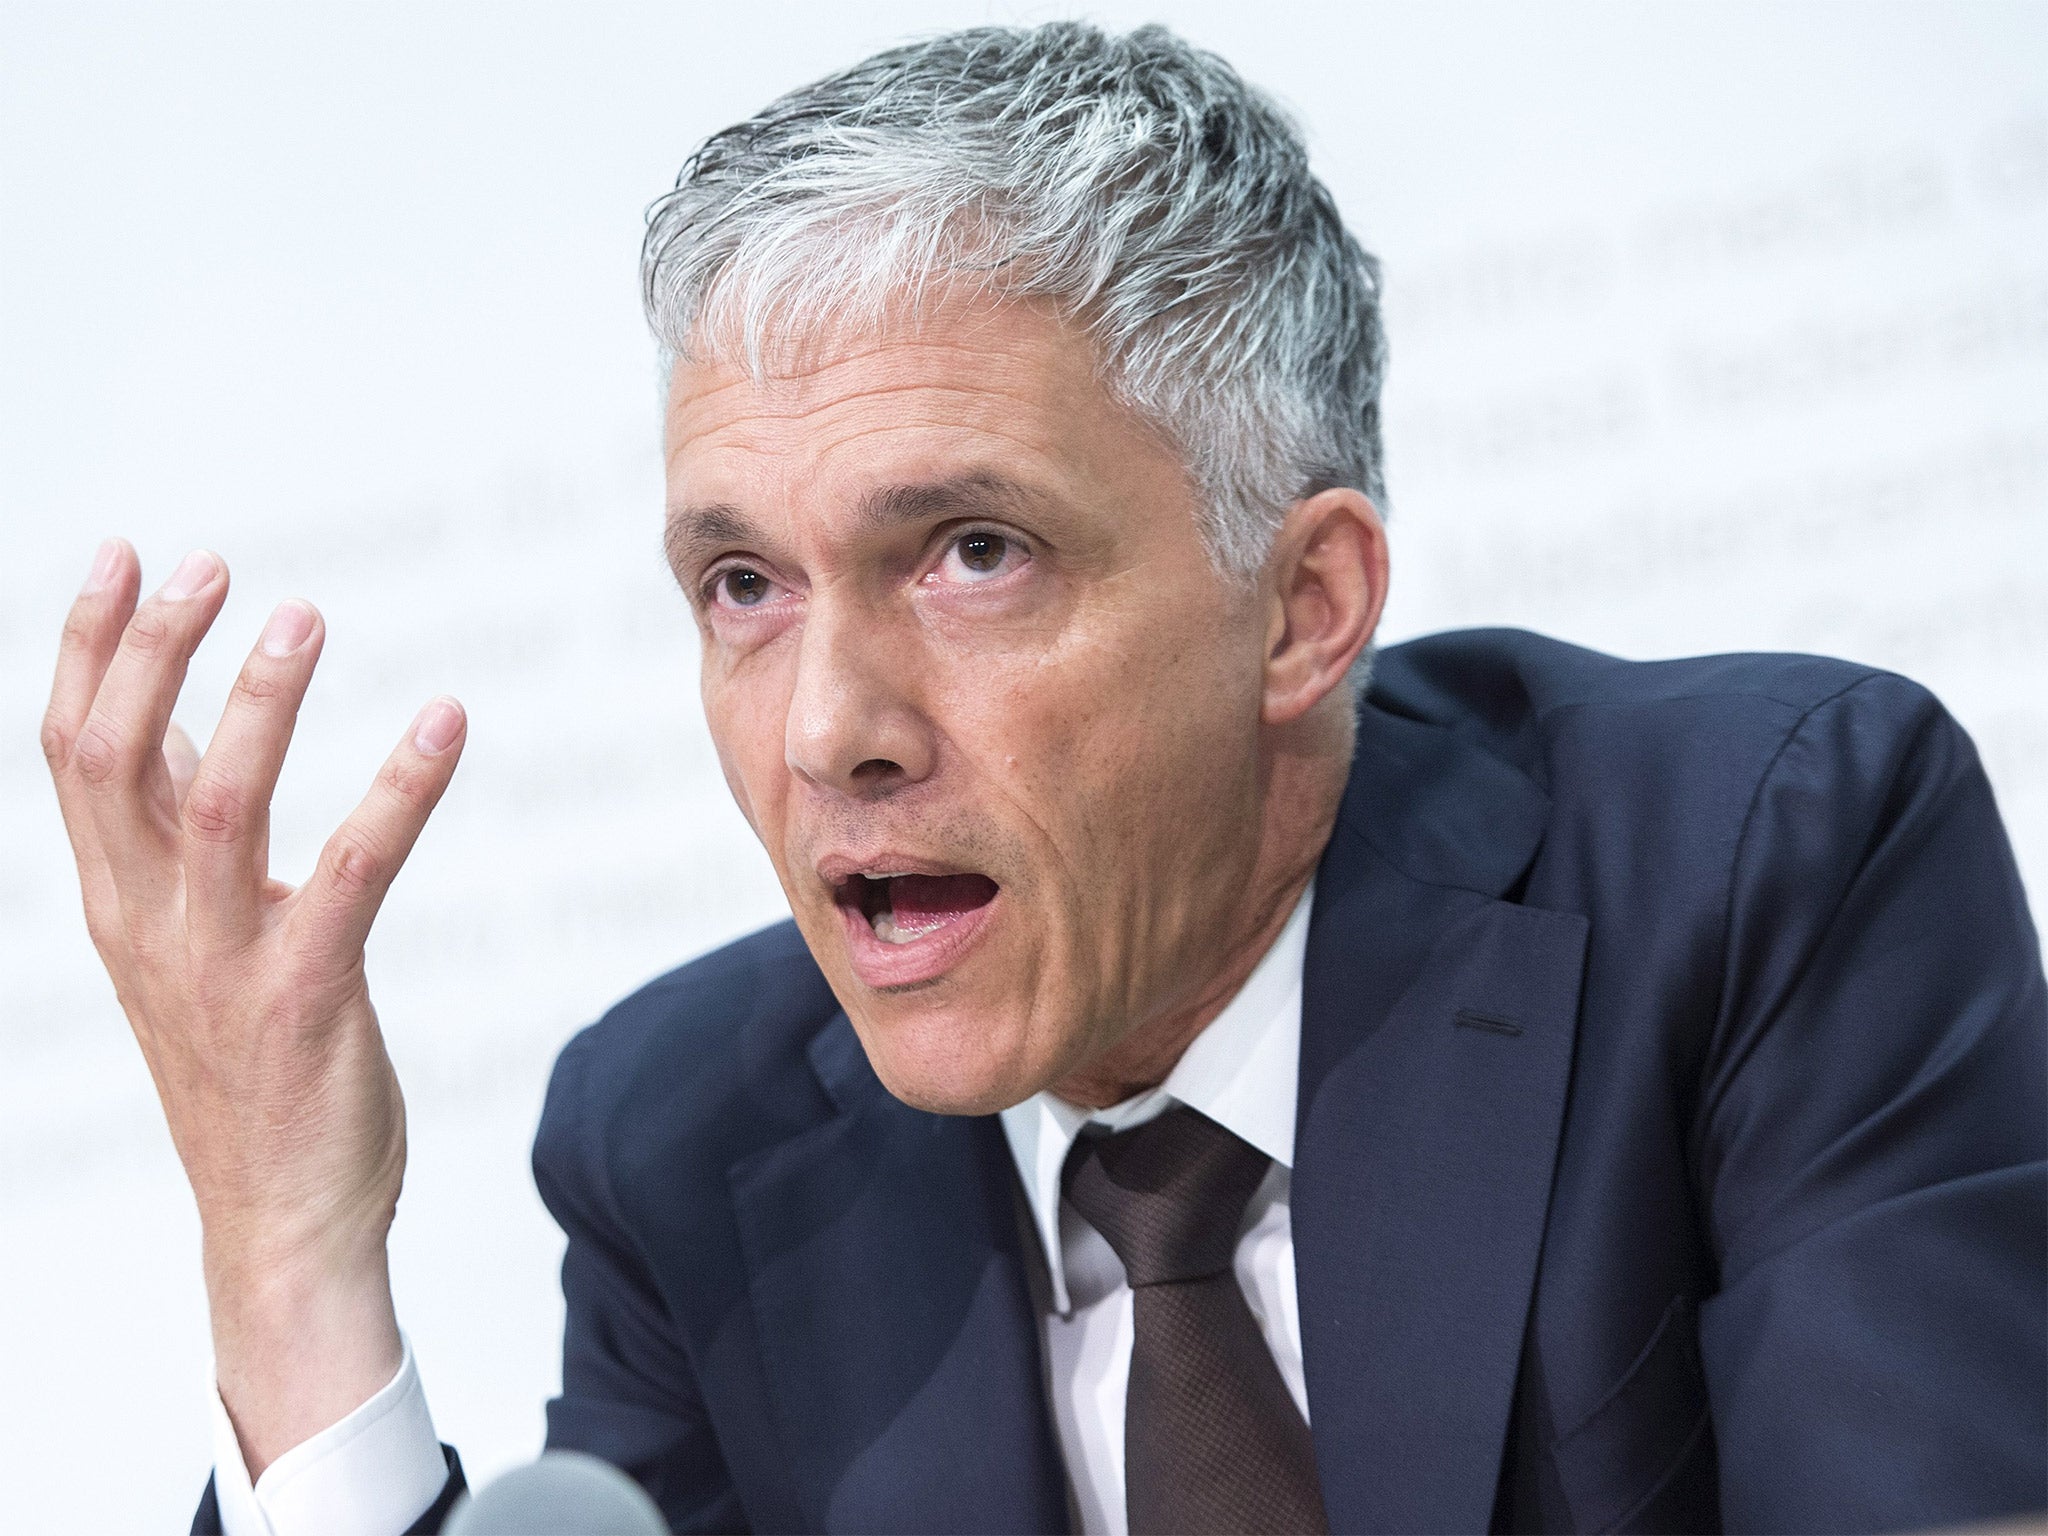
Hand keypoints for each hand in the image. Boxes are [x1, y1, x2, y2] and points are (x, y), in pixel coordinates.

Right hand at [40, 539, 466, 1474]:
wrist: (279, 1224)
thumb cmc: (245, 1068)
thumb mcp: (183, 944)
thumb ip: (171, 841)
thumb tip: (167, 724)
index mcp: (115, 905)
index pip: (72, 754)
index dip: (91, 647)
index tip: (122, 552)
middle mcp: (147, 927)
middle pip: (116, 762)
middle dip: (153, 650)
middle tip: (209, 564)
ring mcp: (220, 966)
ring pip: (215, 806)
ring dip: (254, 703)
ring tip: (302, 616)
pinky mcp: (305, 999)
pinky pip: (352, 873)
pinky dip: (396, 788)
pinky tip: (444, 722)